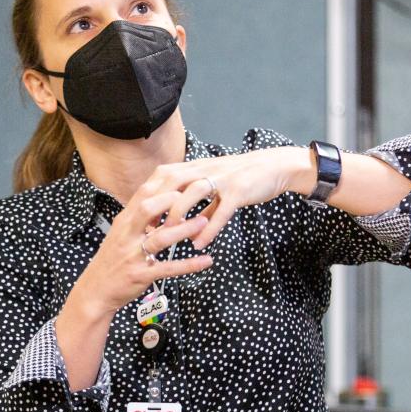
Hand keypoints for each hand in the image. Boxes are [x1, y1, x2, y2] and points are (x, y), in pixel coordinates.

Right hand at [72, 186, 213, 316]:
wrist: (95, 291)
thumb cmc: (111, 261)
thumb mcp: (121, 234)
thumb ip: (138, 218)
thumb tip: (159, 200)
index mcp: (124, 222)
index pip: (143, 193)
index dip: (165, 182)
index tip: (186, 178)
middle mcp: (127, 235)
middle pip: (147, 208)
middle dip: (171, 200)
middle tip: (194, 196)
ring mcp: (133, 255)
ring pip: (160, 238)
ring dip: (184, 229)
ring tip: (204, 222)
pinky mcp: (141, 275)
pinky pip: (168, 268)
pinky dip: (189, 265)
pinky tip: (207, 261)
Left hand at [138, 146, 310, 249]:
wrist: (275, 167)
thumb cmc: (243, 178)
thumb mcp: (217, 189)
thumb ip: (202, 208)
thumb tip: (190, 233)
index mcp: (196, 168)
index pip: (163, 178)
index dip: (148, 196)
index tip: (136, 217)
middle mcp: (204, 170)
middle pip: (171, 182)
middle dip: (156, 205)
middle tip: (145, 229)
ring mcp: (221, 179)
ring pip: (192, 194)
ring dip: (178, 215)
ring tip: (168, 236)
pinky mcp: (238, 190)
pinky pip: (220, 210)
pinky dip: (208, 228)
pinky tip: (200, 244)